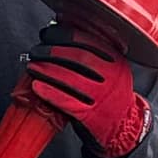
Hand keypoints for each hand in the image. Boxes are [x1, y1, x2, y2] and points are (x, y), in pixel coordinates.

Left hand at [27, 20, 148, 157]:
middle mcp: (113, 77)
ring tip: (33, 66)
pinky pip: (68, 101)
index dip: (63, 35)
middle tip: (36, 50)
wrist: (124, 127)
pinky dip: (50, 92)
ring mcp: (104, 97)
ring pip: (72, 79)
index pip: (88, 40)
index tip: (47, 34)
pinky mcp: (93, 116)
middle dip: (52, 51)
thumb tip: (60, 30)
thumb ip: (92, 53)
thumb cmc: (110, 96)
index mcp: (117, 60)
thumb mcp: (110, 71)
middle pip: (79, 57)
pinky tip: (37, 86)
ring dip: (47, 70)